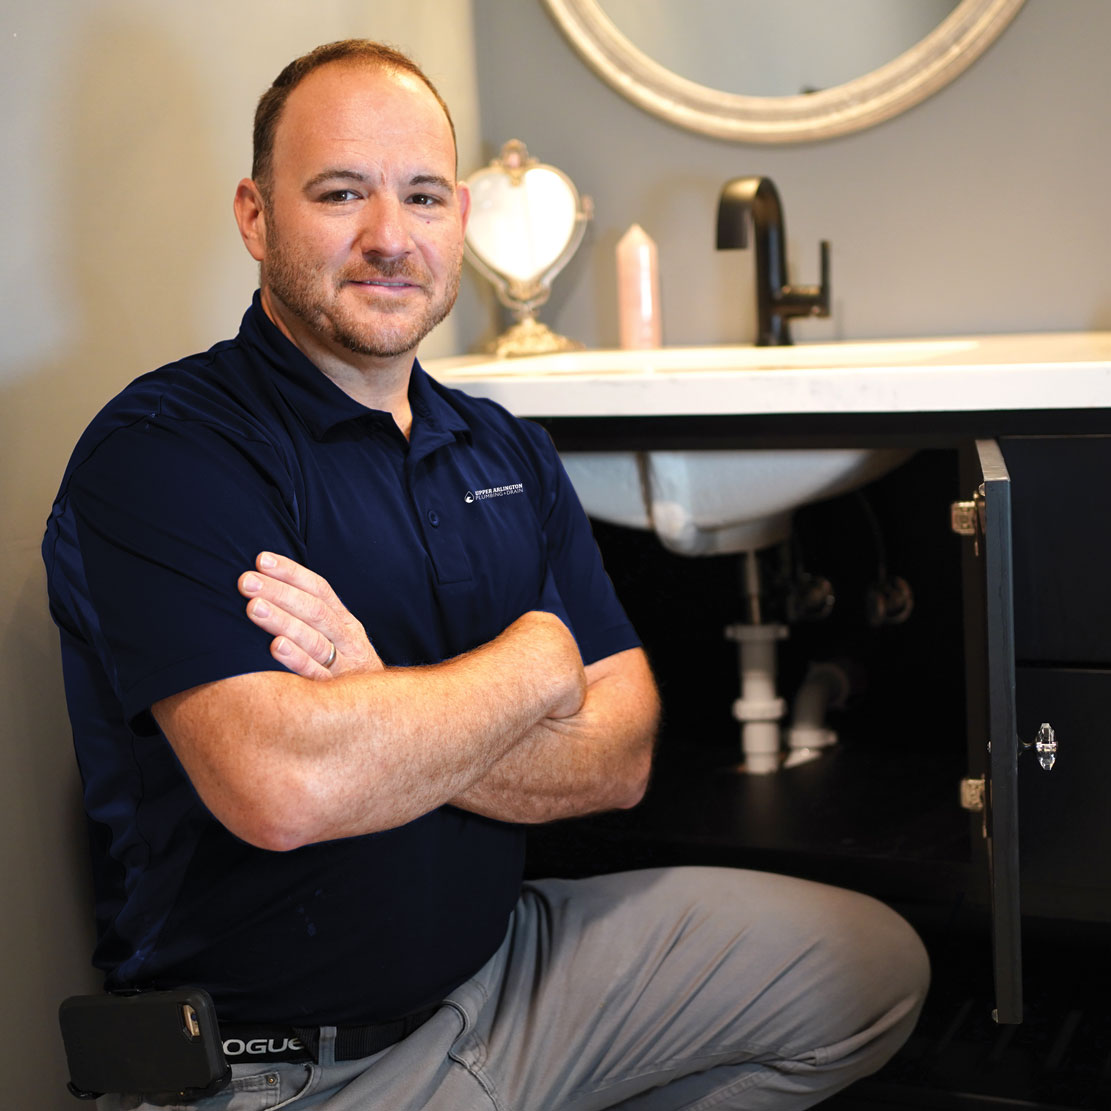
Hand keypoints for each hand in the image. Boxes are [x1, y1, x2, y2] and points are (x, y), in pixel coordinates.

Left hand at [238, 551, 383, 679]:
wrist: (380, 712)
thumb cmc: (343, 670)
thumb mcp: (337, 641)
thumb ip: (312, 619)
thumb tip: (267, 588)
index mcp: (346, 623)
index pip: (319, 590)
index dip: (291, 573)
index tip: (262, 560)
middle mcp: (348, 641)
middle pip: (314, 611)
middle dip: (279, 593)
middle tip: (246, 581)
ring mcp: (344, 666)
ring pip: (314, 639)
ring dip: (283, 621)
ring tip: (254, 608)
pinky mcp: (334, 693)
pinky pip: (315, 674)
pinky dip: (296, 659)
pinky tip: (275, 647)